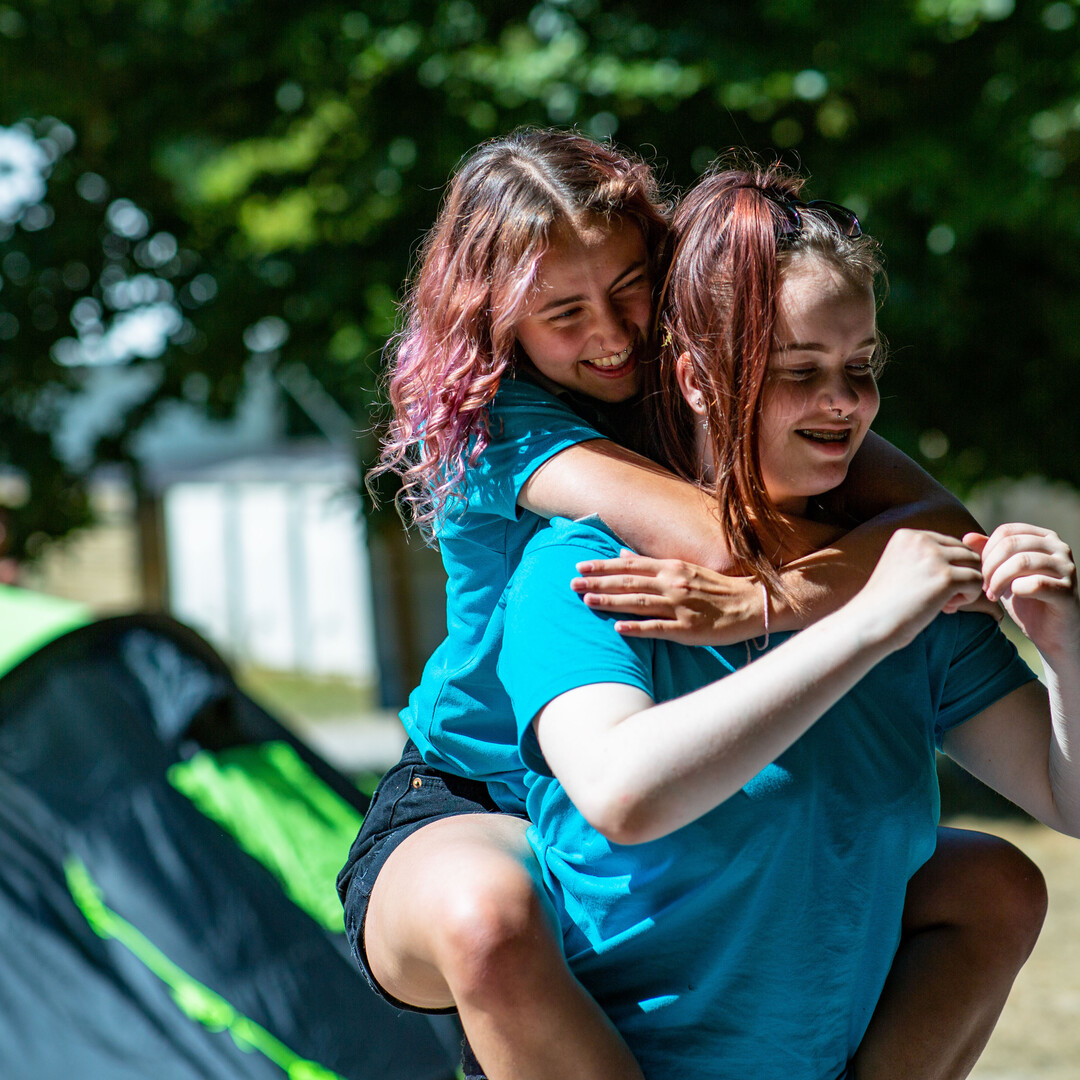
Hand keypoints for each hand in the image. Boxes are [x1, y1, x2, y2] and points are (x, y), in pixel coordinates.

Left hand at [571, 552, 762, 644]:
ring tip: (586, 600)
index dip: (603, 565)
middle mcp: (672, 584)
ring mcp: (679, 606)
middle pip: (628, 582)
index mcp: (670, 568)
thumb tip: (621, 554)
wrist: (751, 604)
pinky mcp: (687, 628)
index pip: (629, 565)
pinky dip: (637, 627)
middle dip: (598, 581)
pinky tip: (617, 627)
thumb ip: (651, 563)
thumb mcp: (683, 568)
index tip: (580, 565)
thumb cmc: (714, 588)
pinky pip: (658, 628)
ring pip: (638, 602)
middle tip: (571, 582)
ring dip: (611, 601)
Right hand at [849, 529, 985, 650]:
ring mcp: (934, 557)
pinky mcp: (946, 577)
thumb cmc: (885, 603)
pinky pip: (976, 581)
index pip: (949, 543)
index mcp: (907, 535)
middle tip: (941, 599)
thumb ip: (927, 557)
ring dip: (966, 585)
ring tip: (946, 603)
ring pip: (975, 564)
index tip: (929, 588)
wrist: (870, 623)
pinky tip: (948, 608)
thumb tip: (971, 555)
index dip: (947, 568)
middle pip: (965, 552)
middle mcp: (920, 539)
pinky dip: (969, 597)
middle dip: (959, 576)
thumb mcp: (901, 567)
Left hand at [966, 524, 1079, 661]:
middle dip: (989, 566)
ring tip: (992, 595)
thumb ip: (989, 554)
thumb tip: (967, 537)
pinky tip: (1011, 598)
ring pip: (1021, 561)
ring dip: (999, 580)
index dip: (985, 552)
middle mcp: (1058, 547)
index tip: (979, 573)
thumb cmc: (1026, 599)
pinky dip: (1016, 591)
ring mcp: (1066, 567)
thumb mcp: (1003, 573)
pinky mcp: (1067, 590)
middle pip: (1010, 544)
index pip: (1006, 532)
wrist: (1051, 633)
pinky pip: (1036, 583)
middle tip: (982, 586)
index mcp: (1043, 537)